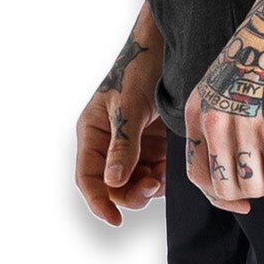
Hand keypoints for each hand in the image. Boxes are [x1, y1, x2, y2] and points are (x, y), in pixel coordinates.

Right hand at [76, 21, 167, 226]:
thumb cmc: (140, 67)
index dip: (98, 201)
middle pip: (114, 185)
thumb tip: (113, 181)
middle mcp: (111, 143)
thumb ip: (123, 144)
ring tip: (166, 177)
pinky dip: (166, 177)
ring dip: (151, 187)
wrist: (169, 45)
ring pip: (137, 183)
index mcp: (93, 132)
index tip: (114, 219)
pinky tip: (175, 171)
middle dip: (131, 193)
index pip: (88, 177)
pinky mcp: (156, 143)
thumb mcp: (129, 105)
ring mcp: (134, 144)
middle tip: (153, 187)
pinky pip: (157, 172)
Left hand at [183, 9, 263, 211]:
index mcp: (198, 112)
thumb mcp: (226, 87)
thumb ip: (224, 124)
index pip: (197, 175)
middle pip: (225, 188)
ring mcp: (242, 128)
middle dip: (253, 190)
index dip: (221, 195)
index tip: (243, 199)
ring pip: (254, 189)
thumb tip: (243, 170)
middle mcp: (213, 123)